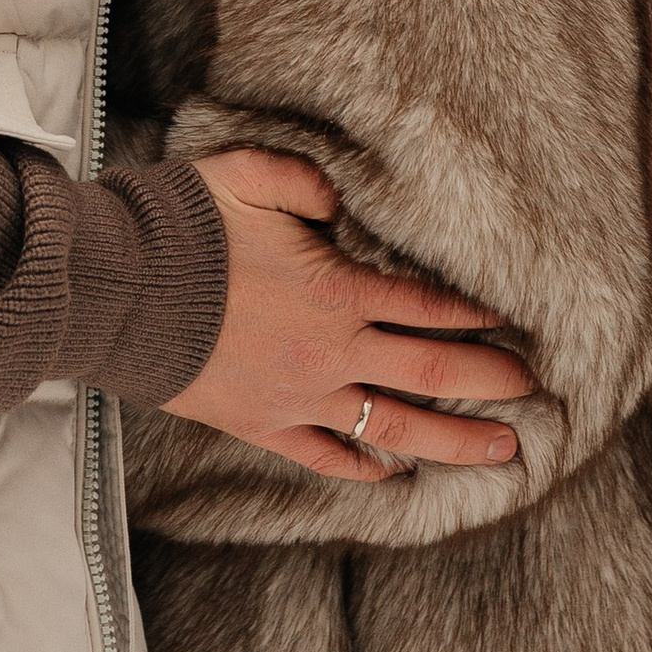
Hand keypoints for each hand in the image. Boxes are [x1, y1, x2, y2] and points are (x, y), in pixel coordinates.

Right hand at [164, 146, 534, 484]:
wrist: (114, 292)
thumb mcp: (249, 176)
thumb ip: (308, 180)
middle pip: (430, 373)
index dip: (475, 317)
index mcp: (336, 292)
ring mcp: (298, 398)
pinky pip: (326, 456)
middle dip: (490, 383)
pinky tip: (394, 476)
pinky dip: (365, 468)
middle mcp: (330, 354)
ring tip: (503, 455)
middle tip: (536, 397)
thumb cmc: (181, 228)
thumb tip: (343, 197)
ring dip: (454, 442)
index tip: (514, 327)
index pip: (426, 308)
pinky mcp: (261, 425)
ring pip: (393, 429)